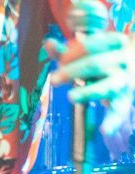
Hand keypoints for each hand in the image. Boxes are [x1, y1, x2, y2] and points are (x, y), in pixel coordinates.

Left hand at [54, 0, 134, 140]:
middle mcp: (123, 61)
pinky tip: (104, 130)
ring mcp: (125, 81)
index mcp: (114, 42)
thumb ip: (66, 49)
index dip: (73, 52)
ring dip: (88, 92)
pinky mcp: (125, 99)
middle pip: (96, 64)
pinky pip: (120, 111)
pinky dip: (113, 122)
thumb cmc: (103, 54)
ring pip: (107, 86)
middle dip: (72, 71)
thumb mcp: (86, 49)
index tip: (60, 58)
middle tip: (54, 79)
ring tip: (70, 97)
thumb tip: (48, 43)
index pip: (92, 45)